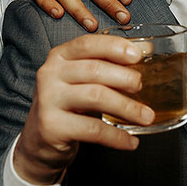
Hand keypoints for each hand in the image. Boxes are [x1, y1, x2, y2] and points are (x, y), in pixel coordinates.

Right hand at [13, 34, 153, 184]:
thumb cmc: (68, 104)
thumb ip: (108, 63)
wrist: (38, 140)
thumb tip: (147, 49)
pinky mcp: (52, 127)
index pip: (87, 44)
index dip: (114, 47)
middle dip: (125, 78)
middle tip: (142, 87)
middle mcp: (50, 74)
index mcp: (59, 56)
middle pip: (94, 70)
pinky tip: (131, 141)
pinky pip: (92, 129)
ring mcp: (49, 100)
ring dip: (127, 108)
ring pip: (96, 97)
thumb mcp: (82, 80)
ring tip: (147, 117)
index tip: (138, 55)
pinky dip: (116, 136)